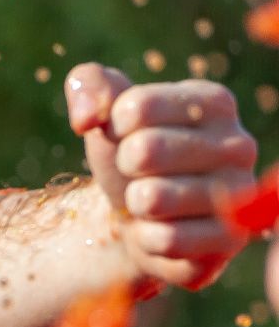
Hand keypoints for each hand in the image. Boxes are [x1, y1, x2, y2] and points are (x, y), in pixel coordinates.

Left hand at [66, 63, 260, 289]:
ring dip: (135, 204)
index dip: (113, 127)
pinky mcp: (229, 242)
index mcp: (214, 102)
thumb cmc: (125, 156)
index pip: (136, 107)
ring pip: (152, 198)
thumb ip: (89, 84)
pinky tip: (159, 231)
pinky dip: (145, 239)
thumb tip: (86, 118)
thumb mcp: (104, 112)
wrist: (136, 219)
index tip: (126, 136)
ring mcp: (240, 195)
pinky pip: (164, 241)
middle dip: (123, 166)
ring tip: (150, 201)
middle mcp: (239, 145)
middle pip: (144, 150)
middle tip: (139, 173)